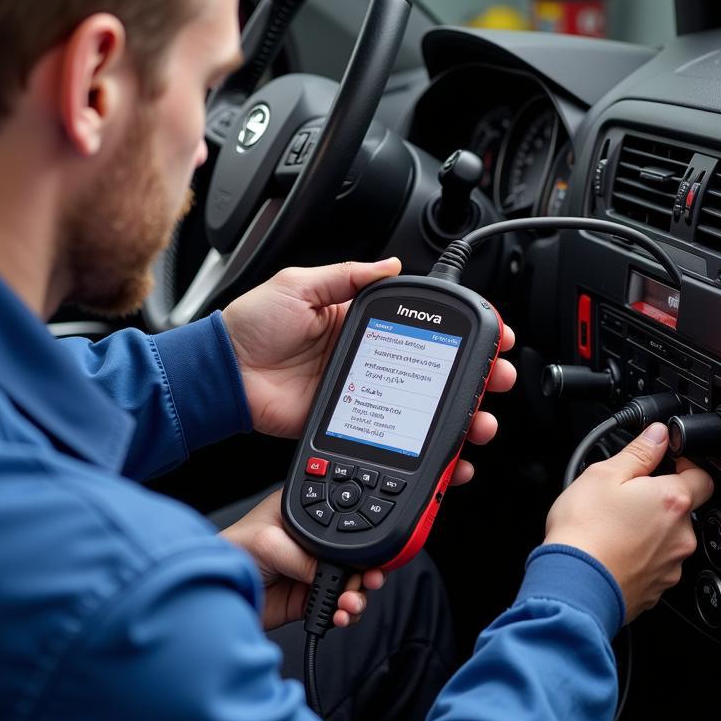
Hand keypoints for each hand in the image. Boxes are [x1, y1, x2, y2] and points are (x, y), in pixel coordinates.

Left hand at [219, 490, 385, 630]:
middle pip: (351, 557)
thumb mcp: (269, 543)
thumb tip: (336, 574)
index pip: (342, 524)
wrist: (213, 594)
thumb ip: (305, 558)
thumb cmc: (230, 553)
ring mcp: (310, 572)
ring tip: (350, 604)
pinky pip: (336, 606)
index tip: (372, 556)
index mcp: (304, 517)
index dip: (359, 540)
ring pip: (348, 584)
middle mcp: (311, 544)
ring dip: (356, 596)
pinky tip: (340, 615)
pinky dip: (343, 613)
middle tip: (369, 582)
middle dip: (365, 572)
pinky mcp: (307, 599)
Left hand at [222, 260, 517, 484]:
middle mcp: (368, 359)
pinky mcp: (351, 424)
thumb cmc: (250, 328)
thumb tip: (390, 264)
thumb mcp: (299, 285)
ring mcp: (364, 395)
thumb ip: (347, 276)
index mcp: (358, 323)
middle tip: (498, 380)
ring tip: (481, 420)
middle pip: (435, 371)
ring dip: (460, 416)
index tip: (490, 335)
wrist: (222, 377)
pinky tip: (448, 455)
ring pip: (423, 409)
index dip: (458, 333)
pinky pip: (396, 437)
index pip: (421, 327)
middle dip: (475, 377)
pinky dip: (426, 451)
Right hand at [544, 423, 713, 621]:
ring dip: (650, 530)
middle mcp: (681, 535)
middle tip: (626, 497)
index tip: (664, 464)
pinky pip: (656, 564)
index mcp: (672, 500)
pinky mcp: (658, 588)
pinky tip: (614, 550)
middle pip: (683, 509)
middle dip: (660, 500)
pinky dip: (640, 556)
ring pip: (669, 538)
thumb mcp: (603, 475)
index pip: (702, 476)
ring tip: (614, 527)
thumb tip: (658, 434)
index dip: (685, 465)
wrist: (574, 584)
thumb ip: (638, 452)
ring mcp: (671, 565)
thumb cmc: (585, 530)